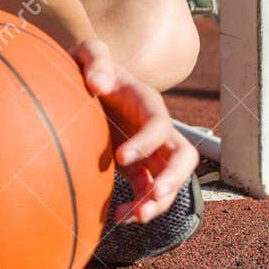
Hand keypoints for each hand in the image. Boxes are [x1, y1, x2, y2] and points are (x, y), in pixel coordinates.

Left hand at [71, 38, 198, 223]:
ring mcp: (151, 150)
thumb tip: (98, 83)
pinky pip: (148, 192)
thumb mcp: (89, 51)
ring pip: (171, 181)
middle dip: (173, 179)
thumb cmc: (89, 64)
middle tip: (153, 196)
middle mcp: (157, 128)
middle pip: (183, 156)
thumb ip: (95, 58)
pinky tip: (117, 217)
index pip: (159, 124)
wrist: (85, 80)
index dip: (146, 142)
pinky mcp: (138, 167)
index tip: (119, 157)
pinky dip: (138, 208)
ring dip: (158, 202)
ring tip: (133, 217)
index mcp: (147, 102)